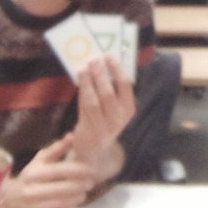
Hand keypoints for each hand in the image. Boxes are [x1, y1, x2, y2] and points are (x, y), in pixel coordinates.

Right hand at [0, 135, 96, 207]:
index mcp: (32, 174)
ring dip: (75, 199)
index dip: (79, 170)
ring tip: (83, 194)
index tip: (92, 170)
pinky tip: (71, 206)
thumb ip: (56, 149)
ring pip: (60, 205)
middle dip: (80, 186)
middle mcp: (30, 191)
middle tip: (91, 183)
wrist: (6, 202)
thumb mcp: (39, 162)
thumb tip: (72, 136)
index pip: (60, 171)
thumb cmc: (29, 179)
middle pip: (62, 189)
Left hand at [69, 55, 134, 180]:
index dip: (117, 69)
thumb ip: (112, 89)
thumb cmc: (105, 122)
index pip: (125, 85)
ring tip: (83, 68)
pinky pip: (83, 109)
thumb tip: (103, 63)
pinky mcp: (88, 132)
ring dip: (87, 83)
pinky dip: (81, 93)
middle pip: (108, 93)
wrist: (96, 152)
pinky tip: (78, 81)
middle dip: (100, 74)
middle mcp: (118, 119)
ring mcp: (103, 127)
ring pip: (93, 101)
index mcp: (129, 109)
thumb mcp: (115, 108)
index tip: (109, 55)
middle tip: (93, 59)